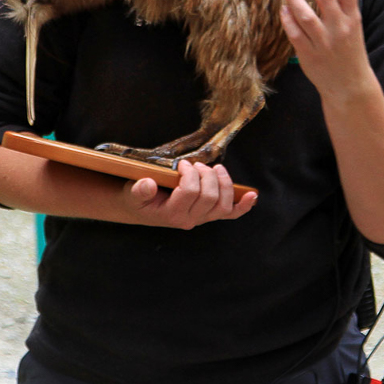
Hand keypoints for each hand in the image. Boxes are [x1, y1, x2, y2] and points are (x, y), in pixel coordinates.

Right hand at [124, 160, 256, 228]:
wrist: (140, 209)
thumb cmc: (137, 198)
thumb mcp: (131, 193)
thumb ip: (139, 190)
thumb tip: (148, 184)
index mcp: (172, 214)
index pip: (190, 192)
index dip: (190, 174)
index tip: (182, 164)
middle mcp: (189, 220)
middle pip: (209, 197)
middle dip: (206, 175)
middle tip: (196, 164)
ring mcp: (201, 218)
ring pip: (223, 204)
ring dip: (223, 182)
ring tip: (213, 169)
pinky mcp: (208, 214)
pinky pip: (230, 213)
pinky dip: (243, 206)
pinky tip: (252, 196)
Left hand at [279, 0, 371, 97]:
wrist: (349, 86)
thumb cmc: (348, 51)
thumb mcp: (353, 27)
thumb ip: (341, 7)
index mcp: (354, 19)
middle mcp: (340, 29)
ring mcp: (324, 42)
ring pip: (305, 15)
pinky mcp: (309, 55)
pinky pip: (295, 33)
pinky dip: (287, 19)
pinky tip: (282, 8)